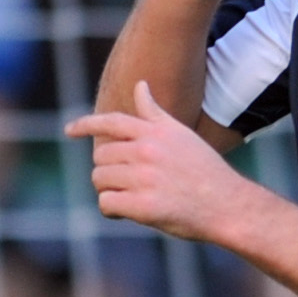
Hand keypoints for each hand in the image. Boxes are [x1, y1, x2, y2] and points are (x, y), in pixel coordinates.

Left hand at [70, 81, 263, 243]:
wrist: (228, 205)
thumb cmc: (204, 171)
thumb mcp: (180, 134)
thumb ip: (154, 113)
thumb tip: (141, 85)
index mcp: (155, 132)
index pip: (111, 122)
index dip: (85, 125)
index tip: (69, 131)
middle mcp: (147, 151)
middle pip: (100, 156)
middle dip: (109, 170)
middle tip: (130, 183)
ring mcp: (145, 178)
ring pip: (100, 180)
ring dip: (111, 191)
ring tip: (134, 196)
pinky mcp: (144, 206)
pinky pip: (106, 203)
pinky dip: (113, 210)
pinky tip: (130, 211)